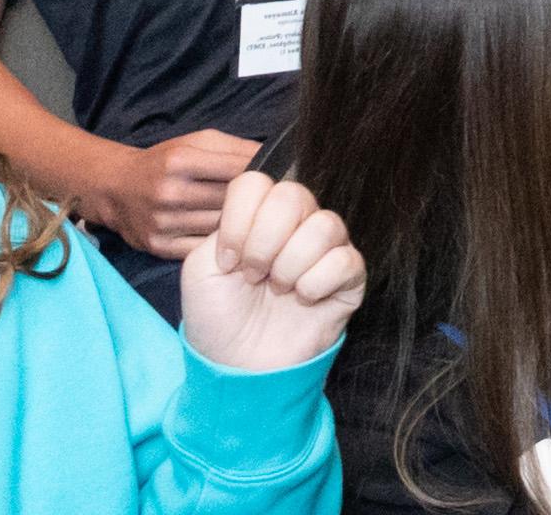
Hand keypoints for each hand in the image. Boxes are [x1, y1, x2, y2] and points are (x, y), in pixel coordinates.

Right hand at [97, 127, 266, 260]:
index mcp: (180, 161)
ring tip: (254, 221)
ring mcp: (162, 223)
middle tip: (271, 203)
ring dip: (240, 225)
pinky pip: (203, 249)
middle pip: (230, 201)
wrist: (116, 188)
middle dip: (253, 201)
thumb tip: (273, 156)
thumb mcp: (196, 142)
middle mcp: (169, 192)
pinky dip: (219, 244)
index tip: (277, 178)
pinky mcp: (159, 246)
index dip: (262, 174)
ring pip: (220, 227)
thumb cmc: (164, 161)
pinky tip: (229, 238)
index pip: (236, 169)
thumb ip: (236, 147)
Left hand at [180, 170, 369, 375]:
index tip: (228, 260)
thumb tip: (258, 224)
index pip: (257, 183)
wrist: (238, 368)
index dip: (239, 219)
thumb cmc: (218, 319)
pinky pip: (345, 260)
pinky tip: (303, 300)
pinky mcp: (350, 278)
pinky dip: (317, 283)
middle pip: (293, 195)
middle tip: (253, 276)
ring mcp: (325, 249)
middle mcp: (295, 225)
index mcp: (258, 217)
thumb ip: (221, 230)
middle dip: (265, 241)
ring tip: (278, 290)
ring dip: (290, 265)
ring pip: (325, 225)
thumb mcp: (200, 270)